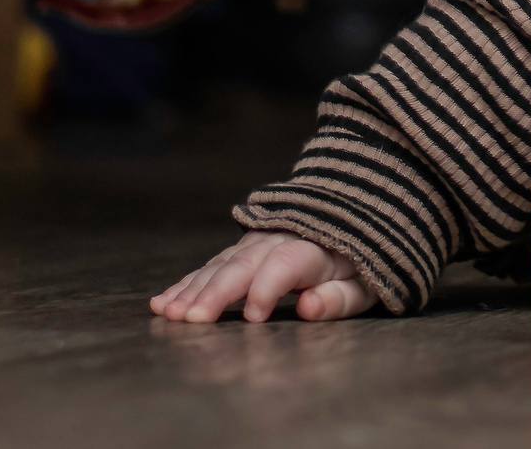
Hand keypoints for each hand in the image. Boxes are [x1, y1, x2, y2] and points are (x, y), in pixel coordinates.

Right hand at [151, 231, 376, 323]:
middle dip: (217, 291)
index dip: (268, 288)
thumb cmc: (360, 260)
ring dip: (193, 289)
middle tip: (192, 319)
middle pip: (245, 263)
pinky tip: (163, 301)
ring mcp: (257, 241)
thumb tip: (308, 307)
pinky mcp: (241, 247)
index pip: (287, 263)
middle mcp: (280, 240)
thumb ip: (340, 298)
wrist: (352, 210)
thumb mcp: (367, 283)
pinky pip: (211, 264)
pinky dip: (187, 282)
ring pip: (221, 263)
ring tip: (169, 312)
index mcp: (316, 248)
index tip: (255, 317)